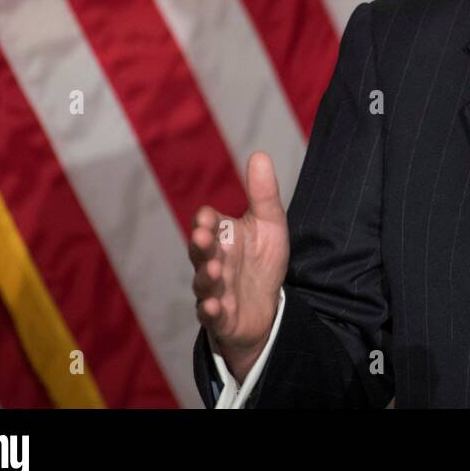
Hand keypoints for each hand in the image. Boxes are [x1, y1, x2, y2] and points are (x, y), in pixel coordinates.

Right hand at [190, 152, 288, 383]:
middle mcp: (212, 262)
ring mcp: (213, 290)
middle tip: (202, 236)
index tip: (209, 217)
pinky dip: (210, 311)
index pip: (207, 224)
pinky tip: (213, 306)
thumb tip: (259, 153)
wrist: (267, 307)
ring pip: (203, 283)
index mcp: (221, 237)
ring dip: (206, 277)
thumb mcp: (269, 224)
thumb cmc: (261, 261)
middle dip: (200, 245)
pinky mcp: (220, 317)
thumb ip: (263, 193)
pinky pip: (211, 315)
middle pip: (200, 252)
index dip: (207, 220)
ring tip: (213, 271)